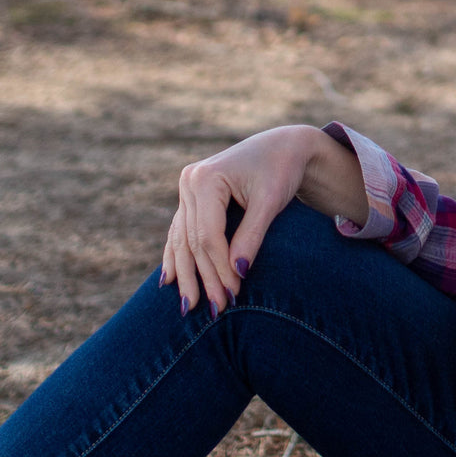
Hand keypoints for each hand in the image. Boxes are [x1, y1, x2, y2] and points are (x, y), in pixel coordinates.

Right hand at [160, 124, 328, 316]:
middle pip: (193, 241)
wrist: (284, 146)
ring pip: (182, 240)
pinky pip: (181, 231)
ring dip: (187, 274)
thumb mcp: (270, 201)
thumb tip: (237, 275)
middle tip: (216, 310)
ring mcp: (187, 189)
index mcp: (205, 178)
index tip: (233, 294)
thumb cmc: (282, 169)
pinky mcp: (191, 197)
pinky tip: (170, 281)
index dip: (219, 268)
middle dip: (204, 278)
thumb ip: (252, 236)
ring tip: (189, 306)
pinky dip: (178, 256)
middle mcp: (189, 182)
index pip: (208, 236)